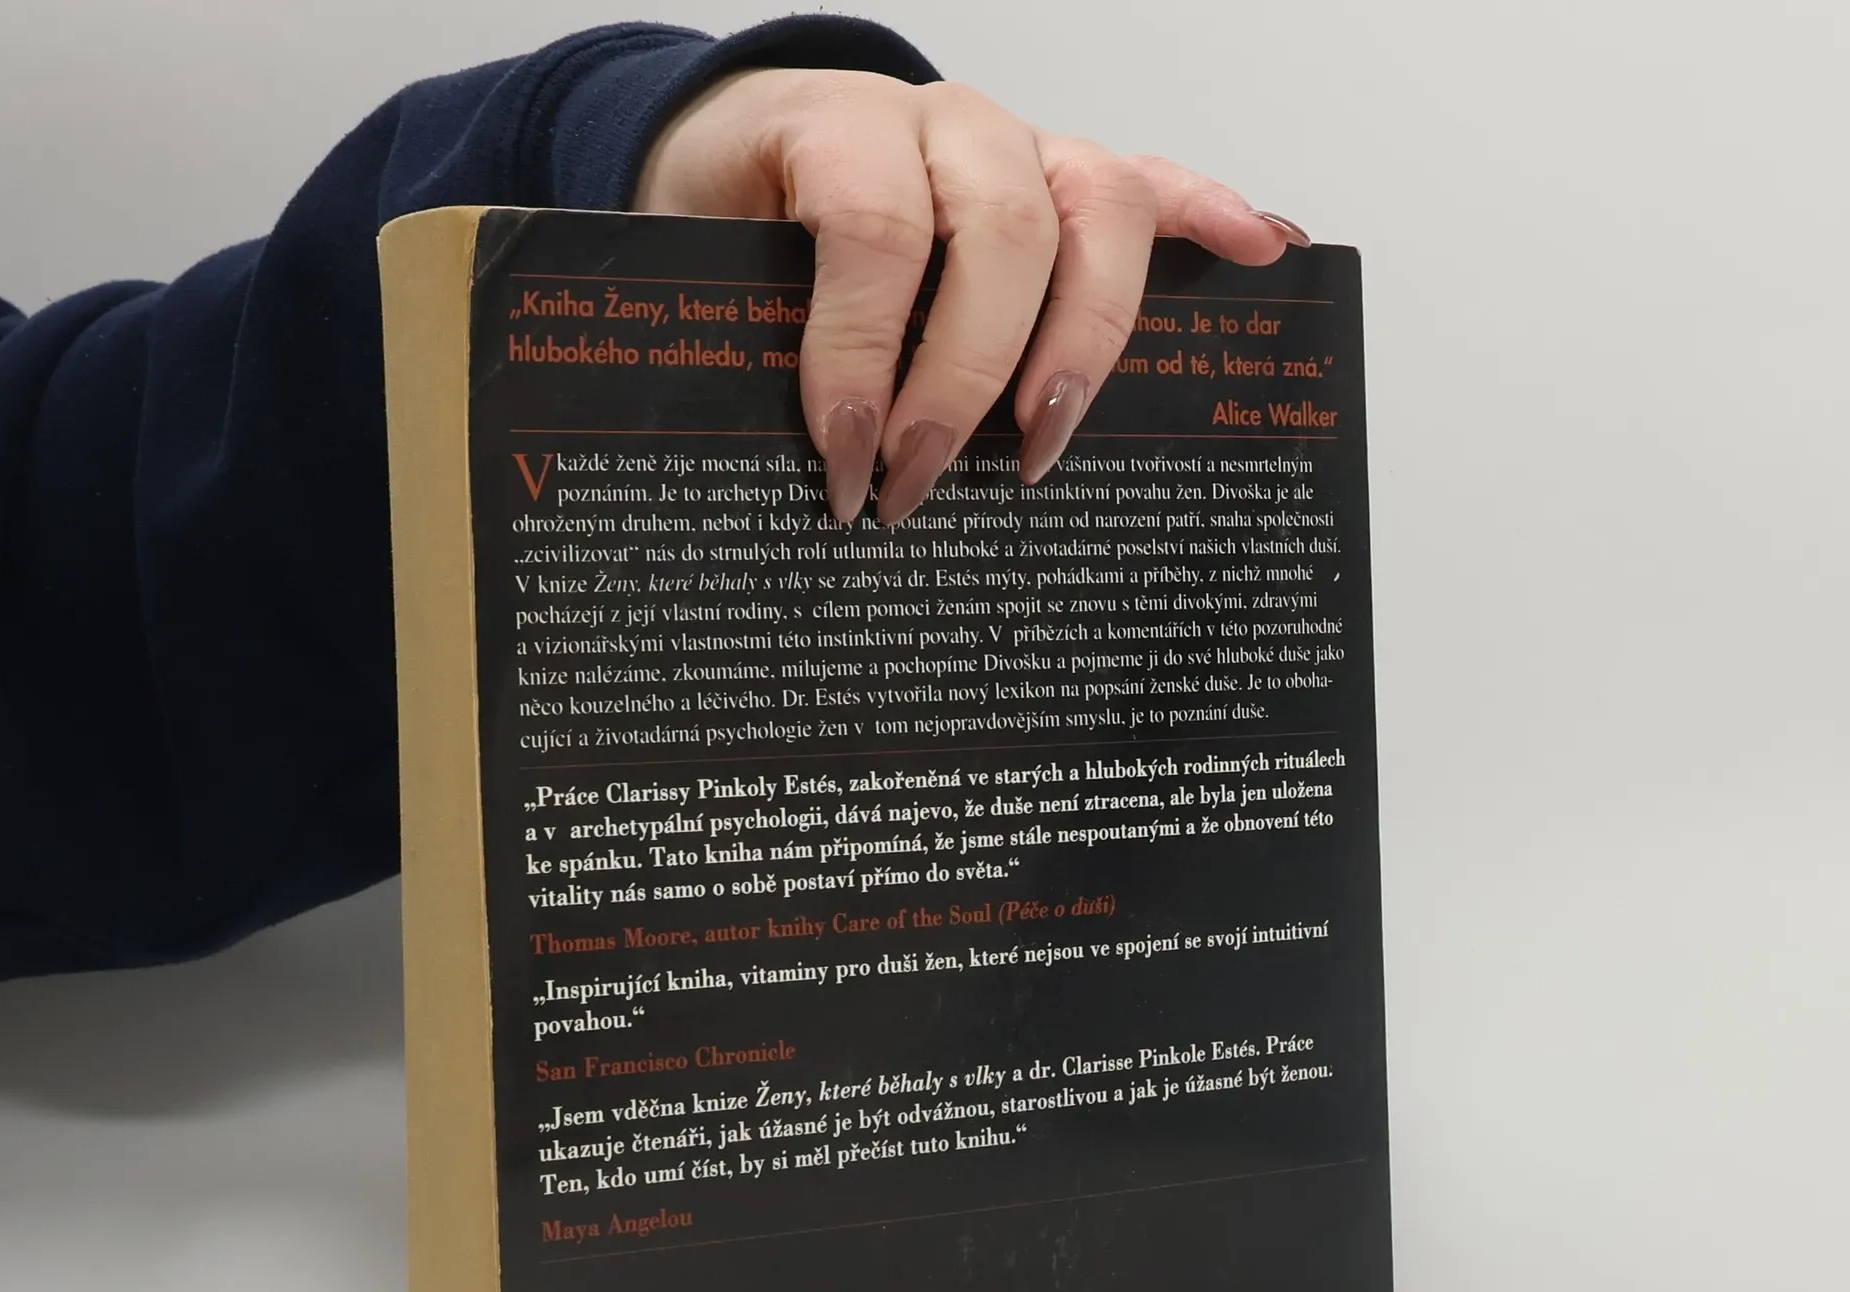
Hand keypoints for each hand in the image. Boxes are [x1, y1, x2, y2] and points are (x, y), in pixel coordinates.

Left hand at [635, 68, 1307, 525]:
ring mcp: (1021, 142)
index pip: (875, 232)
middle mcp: (945, 123)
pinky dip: (1211, 216)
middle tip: (919, 486)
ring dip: (1082, 341)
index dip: (862, 356)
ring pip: (1095, 211)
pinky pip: (1153, 185)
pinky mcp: (1066, 173)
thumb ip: (749, 337)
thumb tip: (803, 470)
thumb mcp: (710, 268)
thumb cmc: (737, 220)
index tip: (845, 468)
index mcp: (841, 128)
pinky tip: (1263, 254)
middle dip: (965, 381)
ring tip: (1042, 444)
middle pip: (1002, 234)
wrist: (744, 145)